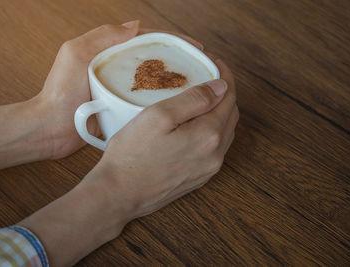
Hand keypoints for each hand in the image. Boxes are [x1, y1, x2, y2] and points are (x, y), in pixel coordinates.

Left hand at [34, 21, 204, 158]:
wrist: (50, 130)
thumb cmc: (58, 93)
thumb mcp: (75, 55)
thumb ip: (101, 36)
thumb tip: (134, 25)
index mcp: (108, 51)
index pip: (147, 40)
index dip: (172, 41)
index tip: (194, 48)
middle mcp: (117, 68)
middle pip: (153, 59)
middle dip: (178, 60)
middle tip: (200, 68)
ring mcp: (120, 88)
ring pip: (152, 80)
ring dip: (173, 81)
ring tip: (195, 86)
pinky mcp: (120, 108)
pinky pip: (145, 101)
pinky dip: (161, 101)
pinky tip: (175, 106)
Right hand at [86, 57, 237, 219]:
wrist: (119, 193)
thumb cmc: (132, 154)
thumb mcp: (159, 116)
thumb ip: (194, 99)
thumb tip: (221, 86)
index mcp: (209, 136)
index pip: (229, 97)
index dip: (224, 76)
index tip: (214, 62)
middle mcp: (215, 155)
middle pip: (230, 114)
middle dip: (223, 92)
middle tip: (207, 77)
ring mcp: (208, 169)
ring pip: (224, 132)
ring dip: (219, 112)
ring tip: (202, 98)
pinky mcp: (198, 177)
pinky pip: (215, 148)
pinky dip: (212, 130)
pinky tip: (196, 125)